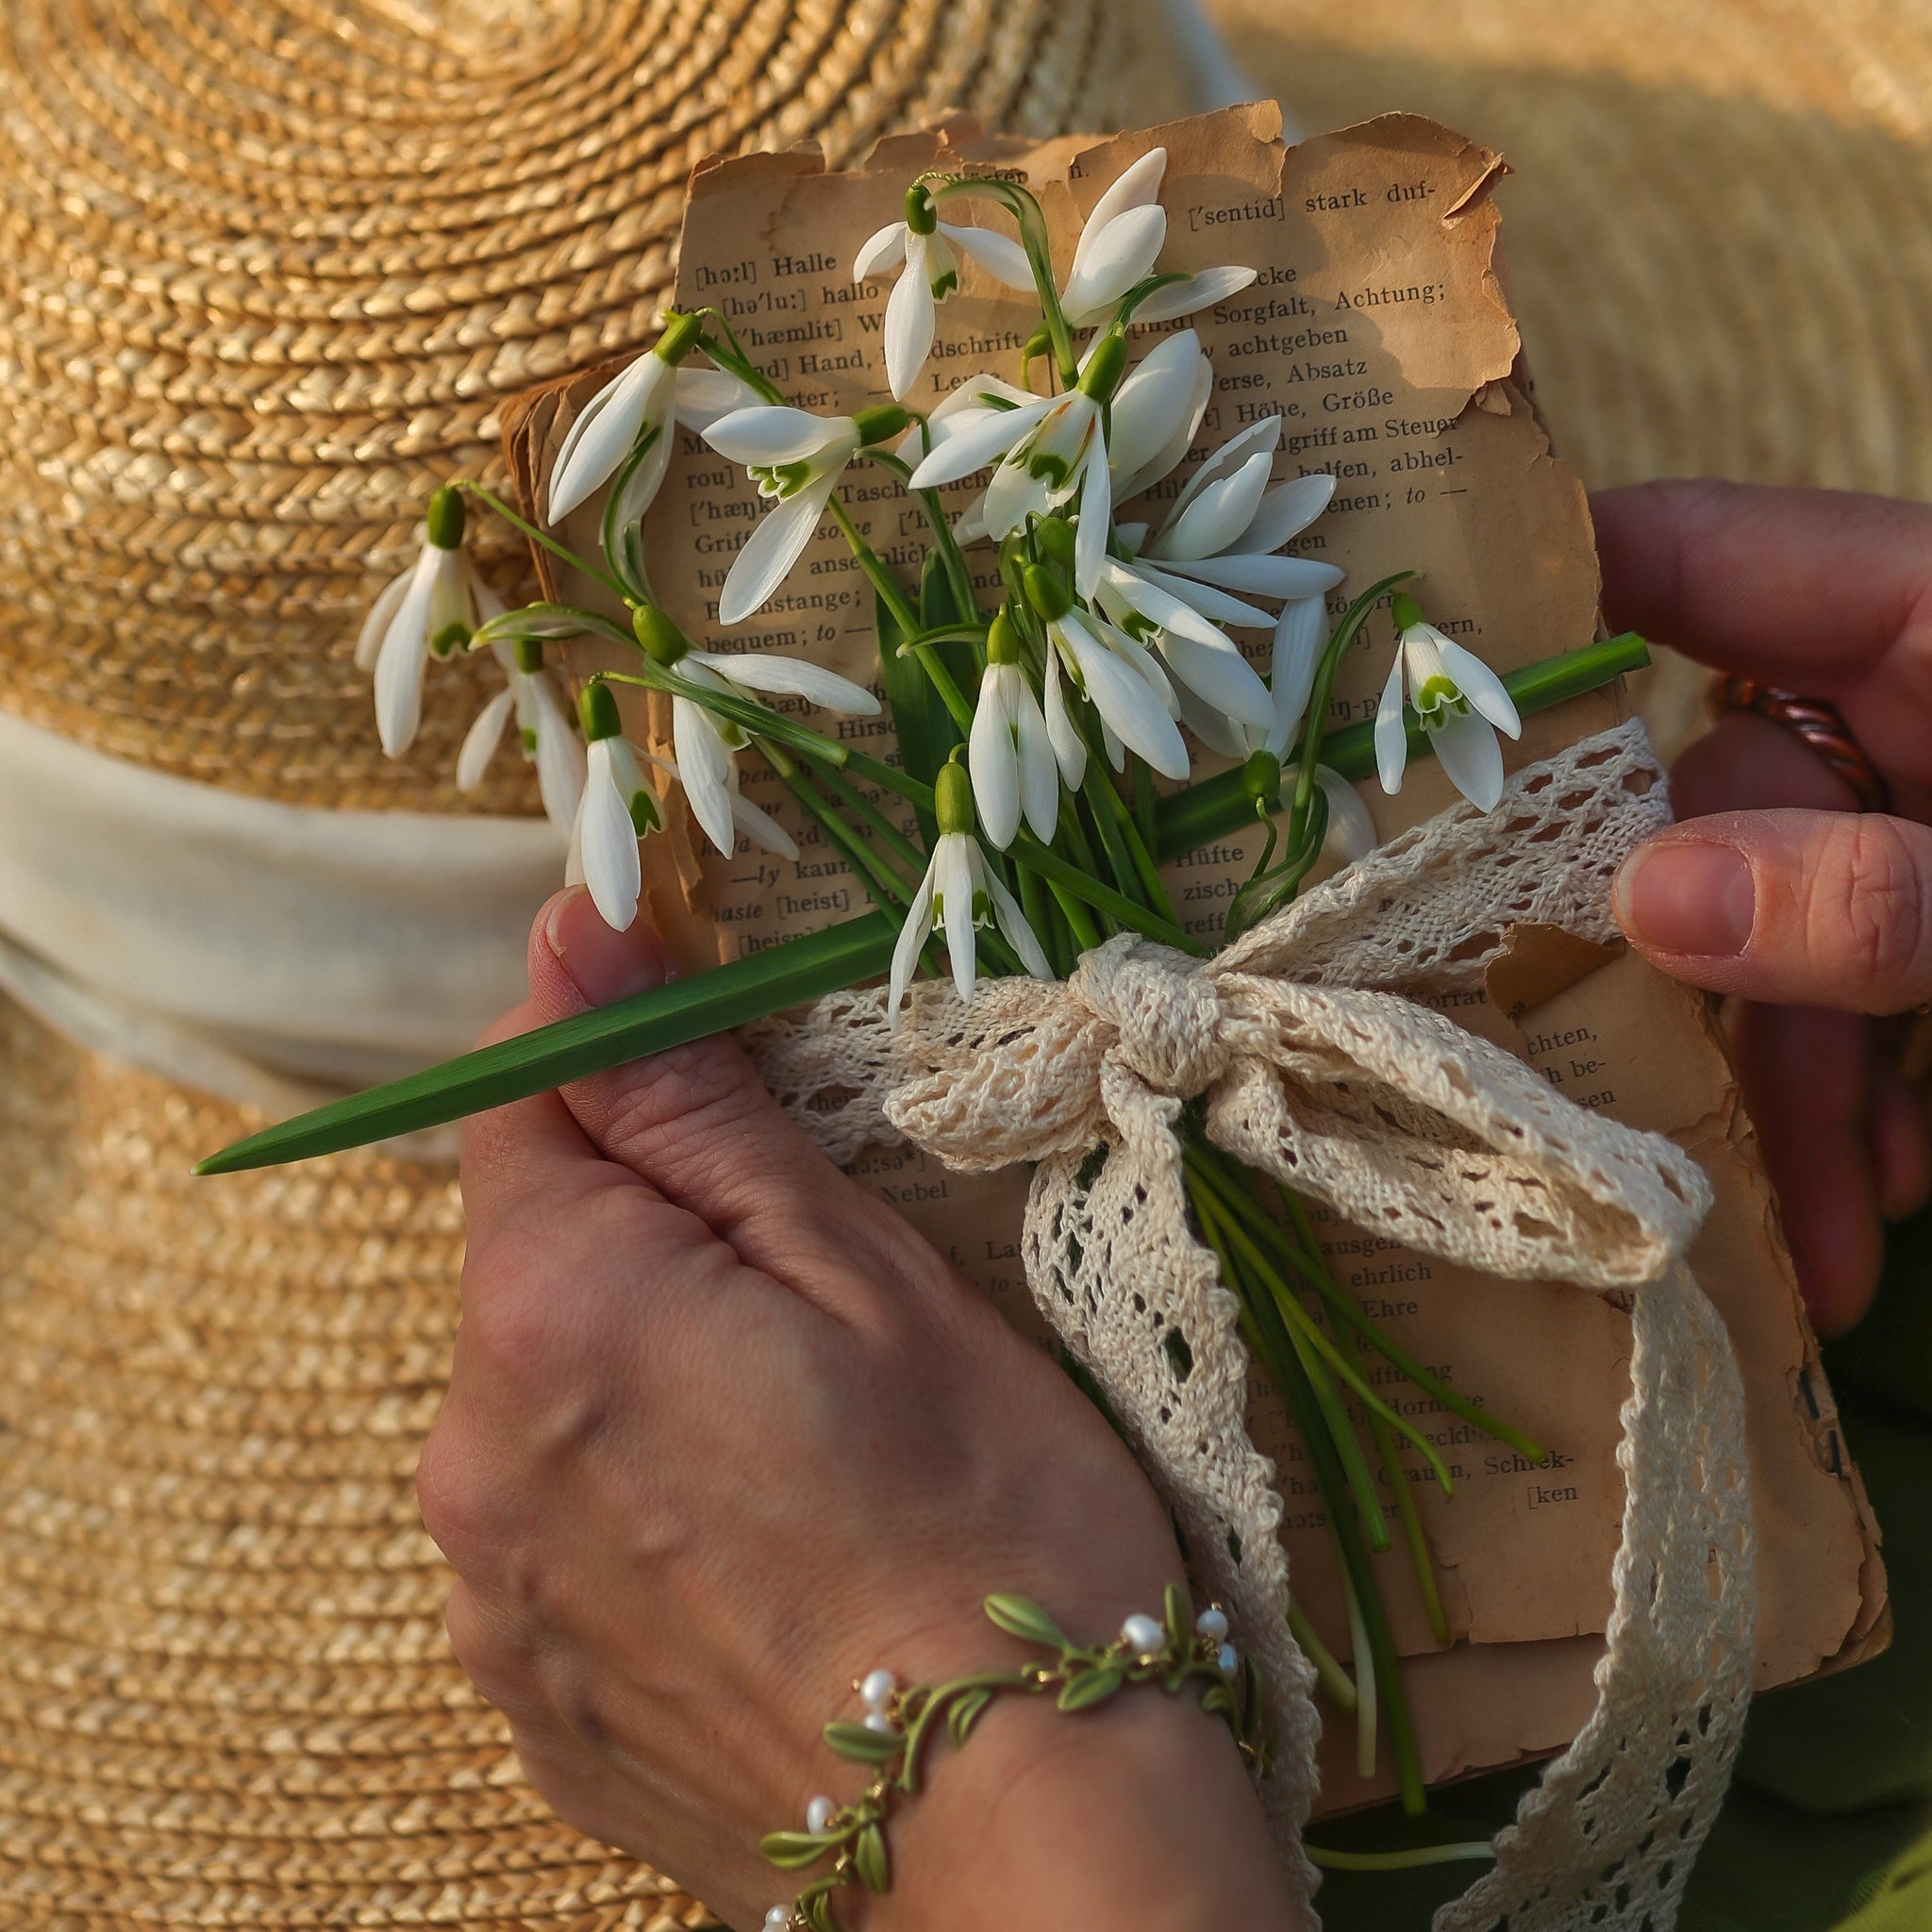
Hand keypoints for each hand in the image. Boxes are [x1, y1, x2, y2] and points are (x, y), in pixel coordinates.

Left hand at [419, 885, 1295, 1929]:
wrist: (1022, 1833)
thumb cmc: (984, 1519)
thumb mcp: (861, 1269)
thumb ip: (689, 1102)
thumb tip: (577, 938)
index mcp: (550, 1315)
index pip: (517, 1099)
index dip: (619, 1059)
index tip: (718, 1063)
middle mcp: (470, 1460)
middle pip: (536, 1259)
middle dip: (654, 1239)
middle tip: (820, 1305)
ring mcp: (491, 1600)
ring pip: (552, 1399)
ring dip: (649, 1379)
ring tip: (809, 1456)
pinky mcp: (533, 1699)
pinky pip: (560, 1536)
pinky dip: (643, 1509)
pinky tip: (772, 1557)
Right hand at [1596, 480, 1931, 1333]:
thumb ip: (1890, 893)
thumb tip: (1646, 901)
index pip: (1676, 554)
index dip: (1530, 604)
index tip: (1391, 706)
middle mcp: (1912, 701)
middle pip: (1701, 795)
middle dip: (1694, 969)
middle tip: (1657, 1103)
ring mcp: (1927, 823)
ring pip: (1765, 928)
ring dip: (1783, 1086)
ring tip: (1834, 1235)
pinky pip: (1845, 998)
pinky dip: (1852, 1108)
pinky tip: (1888, 1205)